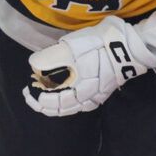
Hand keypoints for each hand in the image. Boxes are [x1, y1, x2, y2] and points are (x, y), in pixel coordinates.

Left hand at [23, 15, 155, 116]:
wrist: (129, 47)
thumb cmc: (98, 48)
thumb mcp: (69, 48)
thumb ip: (49, 58)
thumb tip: (34, 65)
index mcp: (76, 92)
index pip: (50, 102)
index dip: (36, 98)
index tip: (27, 90)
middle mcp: (86, 99)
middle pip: (61, 108)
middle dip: (44, 104)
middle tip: (32, 96)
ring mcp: (97, 96)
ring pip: (72, 108)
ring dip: (56, 105)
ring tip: (46, 97)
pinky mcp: (104, 91)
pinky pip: (82, 104)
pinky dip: (70, 103)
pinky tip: (68, 97)